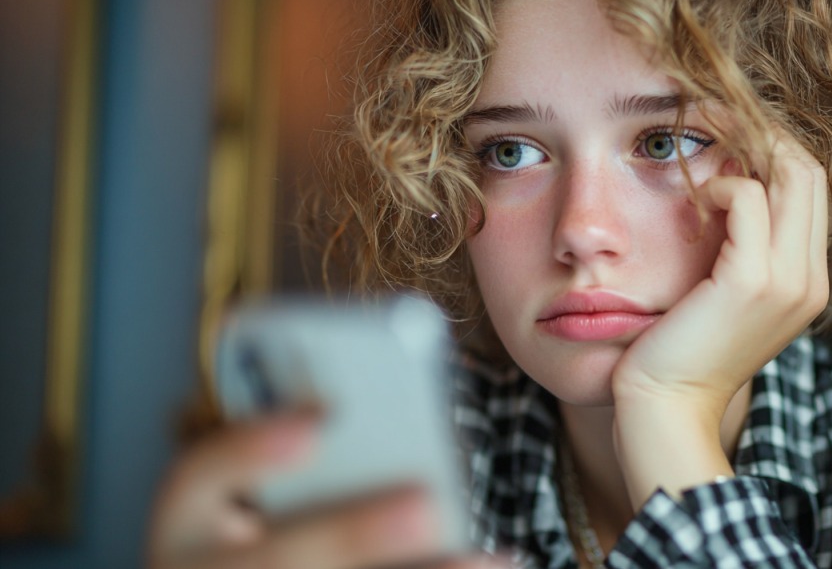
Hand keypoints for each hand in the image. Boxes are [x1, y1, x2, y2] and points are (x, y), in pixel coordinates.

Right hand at [148, 414, 498, 568]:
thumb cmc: (272, 535)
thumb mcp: (260, 501)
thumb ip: (311, 472)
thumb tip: (402, 436)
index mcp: (187, 526)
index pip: (194, 479)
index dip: (248, 450)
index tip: (315, 424)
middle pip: (276, 561)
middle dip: (351, 533)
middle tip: (425, 504)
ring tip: (493, 558)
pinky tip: (496, 566)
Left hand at [609, 130, 829, 503]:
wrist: (667, 405)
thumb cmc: (682, 348)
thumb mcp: (723, 295)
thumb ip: (739, 249)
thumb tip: (725, 187)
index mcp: (808, 281)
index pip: (812, 189)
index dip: (777, 149)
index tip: (735, 127)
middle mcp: (810, 279)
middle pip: (811, 172)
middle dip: (766, 133)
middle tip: (719, 116)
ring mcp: (788, 281)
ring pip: (792, 174)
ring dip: (746, 146)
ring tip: (708, 141)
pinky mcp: (752, 281)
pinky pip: (749, 199)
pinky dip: (722, 186)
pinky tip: (699, 199)